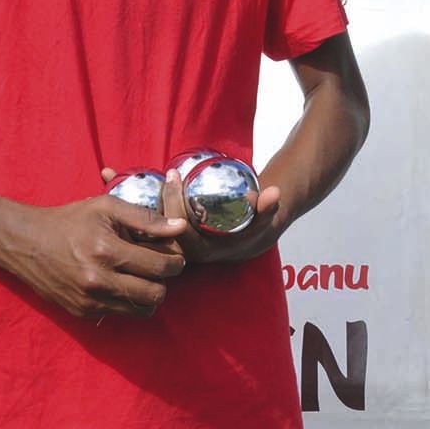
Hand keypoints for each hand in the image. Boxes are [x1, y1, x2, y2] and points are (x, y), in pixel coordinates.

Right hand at [0, 192, 187, 317]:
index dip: (175, 262)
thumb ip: (146, 218)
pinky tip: (123, 283)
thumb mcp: (107, 207)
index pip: (160, 268)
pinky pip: (120, 314)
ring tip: (144, 277)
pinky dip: (129, 302)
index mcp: (106, 251)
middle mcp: (97, 280)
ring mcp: (88, 300)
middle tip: (161, 268)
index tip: (175, 256)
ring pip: (141, 310)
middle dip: (165, 281)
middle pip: (155, 294)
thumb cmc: (70, 220)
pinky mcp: (82, 312)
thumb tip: (181, 228)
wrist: (26, 243)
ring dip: (150, 295)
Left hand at [155, 166, 285, 264]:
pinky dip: (155, 210)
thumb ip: (269, 207)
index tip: (176, 175)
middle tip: (172, 174)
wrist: (248, 242)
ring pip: (156, 229)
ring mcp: (177, 249)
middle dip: (163, 198)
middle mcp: (185, 254)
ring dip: (156, 203)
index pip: (178, 228)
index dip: (173, 201)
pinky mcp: (172, 243)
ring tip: (166, 178)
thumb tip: (274, 192)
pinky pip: (157, 228)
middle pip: (163, 228)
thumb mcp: (264, 219)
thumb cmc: (253, 228)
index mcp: (201, 252)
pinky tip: (157, 189)